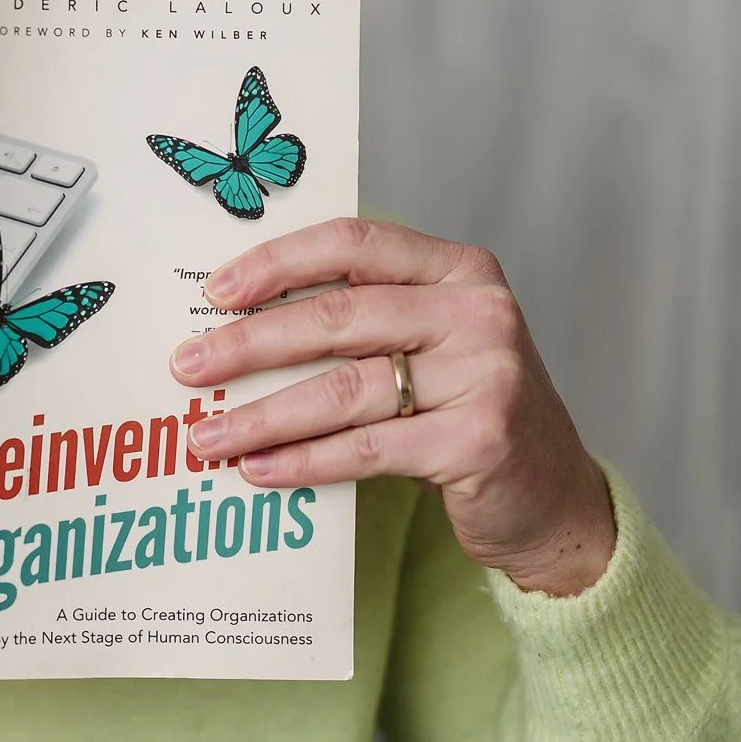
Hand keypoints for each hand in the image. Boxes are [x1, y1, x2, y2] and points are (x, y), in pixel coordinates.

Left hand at [170, 218, 615, 595]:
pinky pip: (367, 448)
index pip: (353, 243)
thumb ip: (361, 318)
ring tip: (206, 435)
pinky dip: (303, 460)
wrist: (554, 498)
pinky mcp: (480, 440)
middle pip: (338, 317)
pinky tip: (258, 470)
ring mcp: (486, 375)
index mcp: (459, 268)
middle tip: (186, 368)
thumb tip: (236, 321)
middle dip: (249, 344)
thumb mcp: (429, 343)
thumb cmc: (469, 409)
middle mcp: (477, 312)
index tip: (214, 290)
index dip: (277, 262)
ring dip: (262, 415)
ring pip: (344, 389)